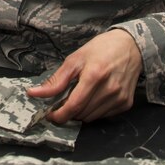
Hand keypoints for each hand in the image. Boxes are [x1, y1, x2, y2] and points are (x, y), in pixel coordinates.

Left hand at [27, 29, 142, 122]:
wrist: (131, 46)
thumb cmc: (101, 49)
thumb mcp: (75, 59)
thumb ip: (56, 80)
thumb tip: (33, 93)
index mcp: (95, 76)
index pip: (74, 105)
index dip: (60, 115)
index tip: (51, 115)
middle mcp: (109, 89)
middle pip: (81, 113)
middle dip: (68, 111)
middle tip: (65, 100)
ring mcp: (119, 98)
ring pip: (91, 117)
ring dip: (81, 112)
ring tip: (80, 95)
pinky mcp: (126, 103)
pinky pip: (103, 116)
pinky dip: (94, 111)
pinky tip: (94, 97)